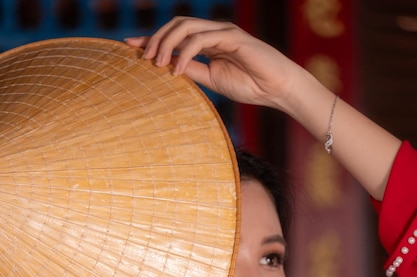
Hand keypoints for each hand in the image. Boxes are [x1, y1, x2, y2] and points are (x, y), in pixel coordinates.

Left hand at [125, 17, 303, 111]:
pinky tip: (176, 70)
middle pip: (176, 24)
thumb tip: (169, 68)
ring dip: (166, 44)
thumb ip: (193, 71)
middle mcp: (214, 32)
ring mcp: (222, 31)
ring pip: (185, 27)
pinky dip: (184, 54)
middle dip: (156, 38)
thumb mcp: (214, 80)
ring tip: (156, 64)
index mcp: (209, 42)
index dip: (153, 38)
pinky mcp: (231, 36)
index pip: (176, 35)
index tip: (131, 46)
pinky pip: (200, 40)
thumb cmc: (251, 86)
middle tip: (144, 59)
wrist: (278, 89)